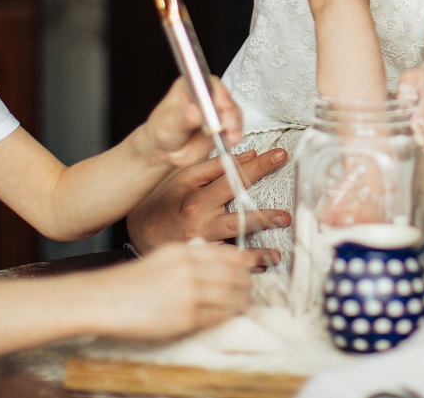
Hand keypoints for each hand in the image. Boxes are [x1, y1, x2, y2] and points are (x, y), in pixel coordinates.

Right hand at [89, 242, 255, 338]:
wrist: (106, 300)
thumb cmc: (131, 281)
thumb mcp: (162, 257)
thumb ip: (189, 255)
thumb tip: (217, 257)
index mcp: (183, 251)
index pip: (225, 254)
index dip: (244, 260)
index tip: (252, 264)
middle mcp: (189, 269)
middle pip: (233, 275)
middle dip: (247, 282)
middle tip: (251, 286)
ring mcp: (189, 294)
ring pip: (230, 296)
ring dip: (242, 300)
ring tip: (244, 302)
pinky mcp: (186, 318)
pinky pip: (217, 316)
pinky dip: (227, 315)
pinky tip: (229, 314)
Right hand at [126, 148, 290, 266]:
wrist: (137, 231)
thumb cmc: (162, 201)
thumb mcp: (183, 178)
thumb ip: (214, 167)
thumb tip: (247, 156)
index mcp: (196, 197)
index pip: (232, 178)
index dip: (258, 166)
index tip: (279, 156)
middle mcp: (199, 221)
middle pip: (237, 216)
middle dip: (264, 216)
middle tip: (286, 217)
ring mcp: (199, 243)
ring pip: (232, 248)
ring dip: (257, 252)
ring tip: (277, 254)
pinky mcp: (199, 260)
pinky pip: (224, 265)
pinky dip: (243, 267)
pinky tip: (260, 268)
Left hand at [140, 77, 243, 167]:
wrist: (166, 151)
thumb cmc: (163, 130)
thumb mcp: (168, 122)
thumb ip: (182, 117)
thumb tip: (194, 111)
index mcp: (191, 85)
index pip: (208, 83)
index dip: (218, 92)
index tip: (222, 105)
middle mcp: (206, 95)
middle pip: (225, 96)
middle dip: (229, 111)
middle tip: (227, 124)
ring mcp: (216, 110)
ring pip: (233, 112)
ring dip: (235, 124)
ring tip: (231, 136)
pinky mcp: (223, 125)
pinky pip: (235, 127)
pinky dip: (235, 134)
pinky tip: (232, 140)